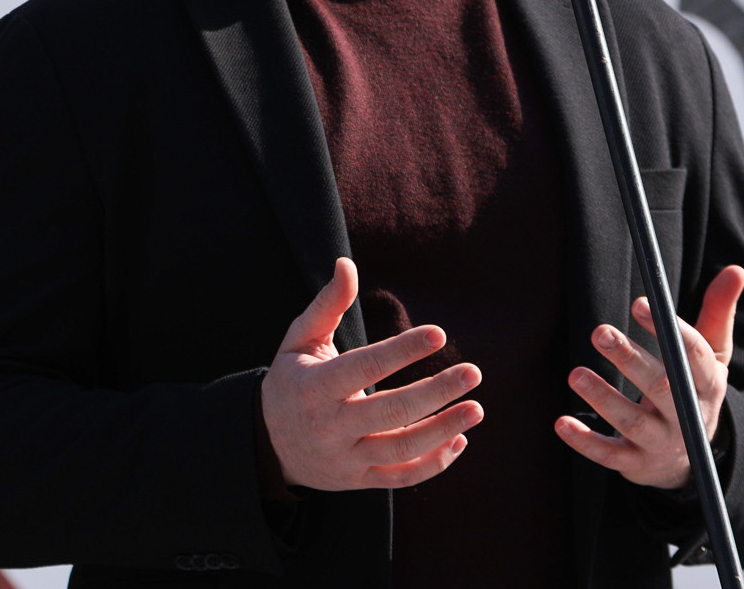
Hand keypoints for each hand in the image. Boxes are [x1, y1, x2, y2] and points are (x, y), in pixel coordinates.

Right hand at [260, 257, 483, 490]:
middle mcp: (330, 426)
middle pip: (390, 411)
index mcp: (314, 387)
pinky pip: (402, 476)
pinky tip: (460, 438)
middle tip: (473, 372)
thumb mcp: (299, 340)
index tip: (438, 334)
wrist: (267, 445)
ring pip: (401, 448)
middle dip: (436, 392)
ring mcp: (346, 458)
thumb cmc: (292, 381)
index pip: (364, 368)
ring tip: (476, 407)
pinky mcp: (358, 480)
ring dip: (444, 428)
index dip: (401, 351)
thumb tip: (346, 264)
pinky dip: (435, 462)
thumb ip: (328, 305)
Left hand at [555, 265, 743, 489]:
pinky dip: (586, 442)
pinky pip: (610, 455)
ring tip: (575, 374)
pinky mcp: (636, 464)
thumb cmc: (694, 391)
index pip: (692, 356)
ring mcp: (662, 443)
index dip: (668, 330)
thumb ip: (717, 314)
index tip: (639, 304)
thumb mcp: (713, 357)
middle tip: (600, 332)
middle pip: (661, 387)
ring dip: (604, 399)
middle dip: (631, 360)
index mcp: (707, 384)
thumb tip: (736, 269)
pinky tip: (561, 423)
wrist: (694, 459)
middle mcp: (687, 415)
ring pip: (633, 423)